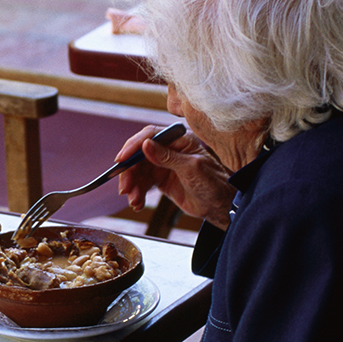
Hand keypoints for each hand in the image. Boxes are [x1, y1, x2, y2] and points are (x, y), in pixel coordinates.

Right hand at [115, 125, 235, 229]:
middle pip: (140, 154)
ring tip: (134, 200)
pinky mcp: (160, 179)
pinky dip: (137, 193)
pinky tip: (137, 203)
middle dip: (129, 171)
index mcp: (179, 140)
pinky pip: (143, 183)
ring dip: (132, 185)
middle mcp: (169, 149)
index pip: (150, 136)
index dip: (133, 146)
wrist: (220, 205)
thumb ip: (168, 157)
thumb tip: (146, 145)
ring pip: (139, 170)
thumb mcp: (192, 169)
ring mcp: (163, 164)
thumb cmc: (214, 183)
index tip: (122, 160)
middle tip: (125, 187)